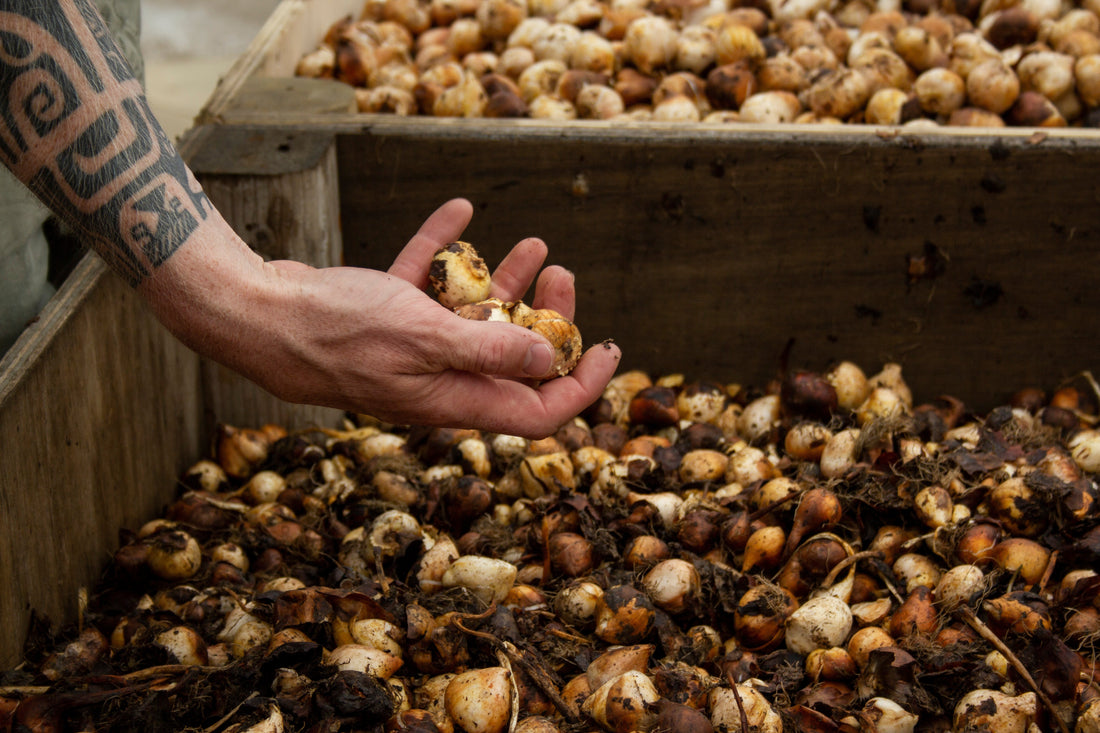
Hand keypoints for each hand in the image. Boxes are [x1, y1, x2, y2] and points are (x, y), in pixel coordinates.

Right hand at [153, 199, 620, 438]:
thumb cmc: (334, 330)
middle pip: (513, 360)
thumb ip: (488, 353)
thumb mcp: (422, 338)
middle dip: (547, 321)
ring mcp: (411, 349)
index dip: (579, 384)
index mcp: (455, 398)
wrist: (254, 312)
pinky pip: (428, 283)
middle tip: (562, 276)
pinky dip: (447, 251)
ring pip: (476, 320)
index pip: (538, 410)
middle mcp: (439, 380)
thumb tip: (549, 363)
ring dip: (509, 284)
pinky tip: (460, 211)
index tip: (608, 346)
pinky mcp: (383, 317)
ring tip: (535, 244)